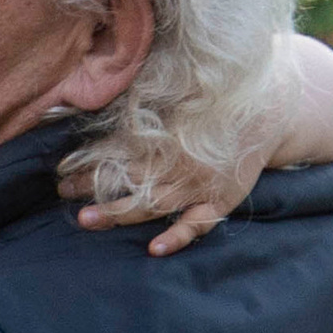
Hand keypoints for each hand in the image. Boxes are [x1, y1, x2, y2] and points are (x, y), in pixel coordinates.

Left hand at [66, 34, 332, 255]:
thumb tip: (106, 87)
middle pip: (128, 177)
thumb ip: (148, 91)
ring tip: (86, 220)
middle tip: (61, 192)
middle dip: (92, 186)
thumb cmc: (221, 95)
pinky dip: (177, 237)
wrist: (274, 103)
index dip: (87, 158)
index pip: (118, 147)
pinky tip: (154, 248)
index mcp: (168, 129)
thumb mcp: (184, 84)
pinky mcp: (221, 199)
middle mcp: (180, 157)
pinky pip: (198, 224)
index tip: (59, 166)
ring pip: (154, 202)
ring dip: (119, 212)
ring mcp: (200, 182)